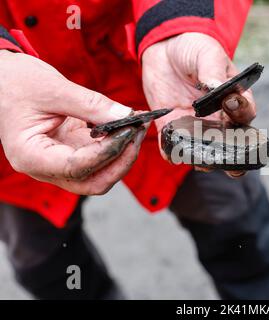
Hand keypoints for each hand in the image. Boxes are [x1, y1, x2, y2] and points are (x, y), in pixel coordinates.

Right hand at [0, 50, 147, 194]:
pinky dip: (115, 145)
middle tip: (138, 132)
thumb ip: (92, 105)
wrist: (0, 78)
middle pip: (93, 181)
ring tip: (136, 126)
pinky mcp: (70, 151)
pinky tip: (127, 125)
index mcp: (31, 156)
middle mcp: (45, 167)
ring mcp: (58, 162)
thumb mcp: (54, 89)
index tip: (128, 130)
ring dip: (122, 155)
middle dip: (121, 161)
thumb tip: (127, 116)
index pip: (77, 167)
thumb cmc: (15, 82)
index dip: (108, 152)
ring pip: (99, 174)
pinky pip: (98, 157)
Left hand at [142, 32, 256, 177]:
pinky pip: (174, 145)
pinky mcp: (173, 127)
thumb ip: (213, 71)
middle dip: (233, 158)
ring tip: (199, 160)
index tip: (230, 104)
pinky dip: (172, 152)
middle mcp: (219, 118)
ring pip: (204, 150)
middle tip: (233, 166)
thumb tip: (216, 88)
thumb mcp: (208, 54)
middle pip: (230, 144)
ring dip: (203, 158)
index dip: (242, 113)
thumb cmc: (195, 49)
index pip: (245, 114)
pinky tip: (171, 154)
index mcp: (235, 100)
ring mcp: (196, 126)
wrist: (165, 49)